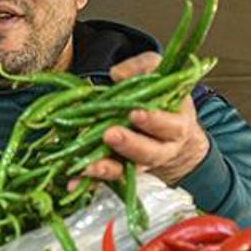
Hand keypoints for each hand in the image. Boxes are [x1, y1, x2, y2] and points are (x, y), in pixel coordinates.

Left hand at [80, 51, 209, 186]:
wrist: (171, 133)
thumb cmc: (163, 100)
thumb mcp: (159, 74)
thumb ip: (143, 68)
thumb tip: (117, 74)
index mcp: (176, 126)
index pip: (168, 125)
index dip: (153, 120)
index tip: (135, 113)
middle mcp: (162, 150)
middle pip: (149, 152)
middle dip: (129, 145)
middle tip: (110, 135)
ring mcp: (141, 164)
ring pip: (127, 170)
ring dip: (107, 169)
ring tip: (88, 166)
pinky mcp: (122, 172)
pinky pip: (107, 180)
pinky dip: (90, 181)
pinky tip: (74, 182)